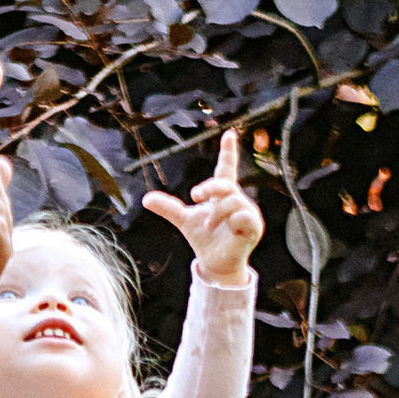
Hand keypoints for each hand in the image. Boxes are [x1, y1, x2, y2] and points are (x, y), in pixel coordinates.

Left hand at [143, 126, 263, 283]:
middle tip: (194, 196)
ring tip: (209, 226)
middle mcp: (237, 200)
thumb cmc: (203, 239)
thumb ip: (168, 208)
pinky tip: (230, 229)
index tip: (229, 134)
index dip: (228, 152)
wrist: (214, 263)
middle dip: (209, 188)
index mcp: (222, 195)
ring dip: (216, 214)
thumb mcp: (183, 220)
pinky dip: (233, 220)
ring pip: (232, 201)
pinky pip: (244, 215)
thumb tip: (145, 199)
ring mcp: (247, 212)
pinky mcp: (253, 226)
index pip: (226, 169)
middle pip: (224, 185)